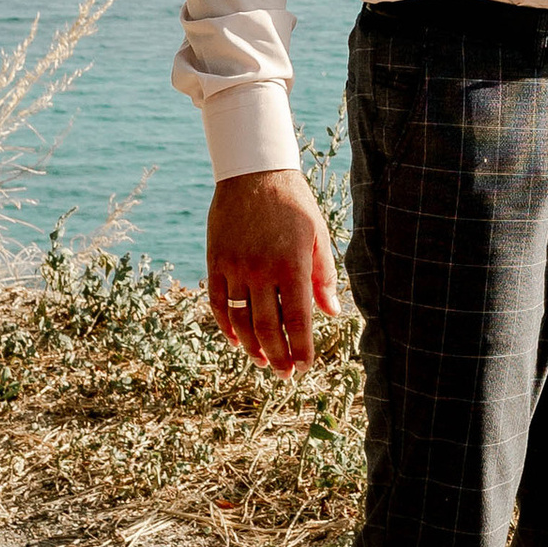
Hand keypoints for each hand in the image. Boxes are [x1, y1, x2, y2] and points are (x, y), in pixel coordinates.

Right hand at [205, 167, 340, 372]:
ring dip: (252, 346)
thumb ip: (324, 275)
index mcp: (292, 264)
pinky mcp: (216, 262)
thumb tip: (332, 312)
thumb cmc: (293, 203)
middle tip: (286, 374)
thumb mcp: (317, 234)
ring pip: (241, 320)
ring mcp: (235, 267)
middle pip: (268, 327)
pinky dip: (226, 326)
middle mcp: (261, 270)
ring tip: (264, 362)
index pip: (297, 319)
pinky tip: (237, 340)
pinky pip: (218, 303)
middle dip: (278, 356)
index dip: (301, 348)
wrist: (253, 172)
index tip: (304, 367)